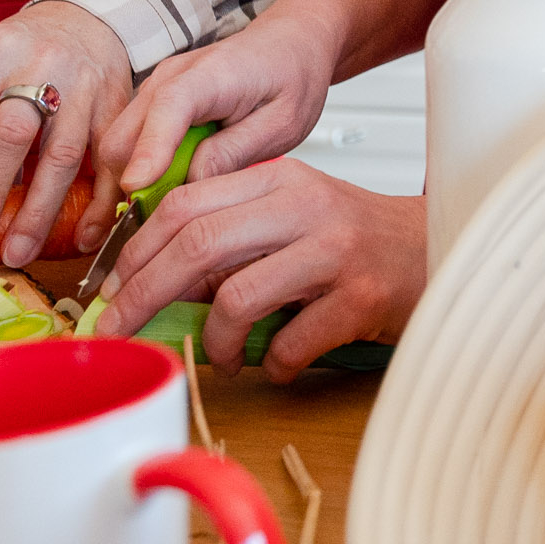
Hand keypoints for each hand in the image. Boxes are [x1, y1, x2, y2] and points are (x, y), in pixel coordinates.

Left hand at [0, 0, 133, 262]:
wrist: (89, 21)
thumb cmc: (20, 60)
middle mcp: (39, 64)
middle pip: (12, 133)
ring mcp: (84, 85)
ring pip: (63, 154)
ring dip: (39, 211)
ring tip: (17, 252)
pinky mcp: (119, 105)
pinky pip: (111, 160)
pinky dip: (99, 204)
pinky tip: (82, 238)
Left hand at [92, 159, 424, 379]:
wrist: (435, 248)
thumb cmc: (353, 239)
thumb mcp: (289, 217)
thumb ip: (232, 236)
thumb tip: (157, 284)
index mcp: (278, 179)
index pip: (185, 203)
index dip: (135, 251)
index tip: (109, 290)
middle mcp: (303, 205)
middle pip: (198, 243)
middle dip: (143, 294)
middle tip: (119, 331)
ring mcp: (333, 250)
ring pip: (237, 296)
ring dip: (216, 341)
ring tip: (227, 355)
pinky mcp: (360, 297)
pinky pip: (289, 343)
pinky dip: (274, 364)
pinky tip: (282, 362)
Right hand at [98, 0, 339, 200]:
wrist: (291, 43)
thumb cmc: (292, 76)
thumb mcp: (282, 122)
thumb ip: (235, 152)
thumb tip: (190, 189)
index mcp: (211, 74)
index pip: (169, 108)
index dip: (150, 149)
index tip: (137, 187)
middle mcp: (171, 77)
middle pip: (126, 136)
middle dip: (131, 186)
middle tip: (161, 227)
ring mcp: (157, 89)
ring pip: (120, 146)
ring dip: (133, 183)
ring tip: (166, 214)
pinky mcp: (153, 104)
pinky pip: (130, 145)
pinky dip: (140, 172)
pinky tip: (169, 191)